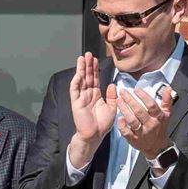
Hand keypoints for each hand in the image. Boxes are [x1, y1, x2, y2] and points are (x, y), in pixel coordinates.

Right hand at [64, 53, 114, 168]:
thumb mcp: (112, 108)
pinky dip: (76, 82)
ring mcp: (81, 98)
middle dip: (87, 65)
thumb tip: (112, 85)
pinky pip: (75, 91)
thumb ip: (112, 96)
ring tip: (82, 59)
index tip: (95, 59)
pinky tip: (78, 74)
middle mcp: (88, 94)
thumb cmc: (102, 124)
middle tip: (88, 54)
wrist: (95, 135)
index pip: (95, 78)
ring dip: (81, 70)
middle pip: (87, 76)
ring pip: (80, 80)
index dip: (95, 68)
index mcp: (96, 95)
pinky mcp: (76, 103)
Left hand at [115, 81, 175, 160]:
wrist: (157, 147)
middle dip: (130, 100)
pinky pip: (127, 132)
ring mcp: (142, 133)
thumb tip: (168, 88)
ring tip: (118, 101)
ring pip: (132, 120)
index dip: (144, 96)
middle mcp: (150, 125)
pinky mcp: (134, 140)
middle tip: (122, 92)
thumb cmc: (160, 127)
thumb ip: (167, 100)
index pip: (152, 105)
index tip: (136, 89)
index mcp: (158, 117)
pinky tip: (118, 118)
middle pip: (139, 111)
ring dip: (124, 110)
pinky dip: (122, 125)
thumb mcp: (166, 114)